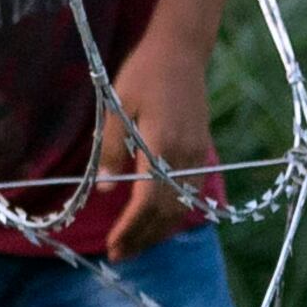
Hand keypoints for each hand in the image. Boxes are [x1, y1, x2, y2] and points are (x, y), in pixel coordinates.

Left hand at [94, 37, 218, 260]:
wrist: (181, 52)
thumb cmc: (143, 74)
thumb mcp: (117, 107)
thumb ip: (111, 149)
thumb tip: (104, 190)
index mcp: (162, 145)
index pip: (148, 202)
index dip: (131, 228)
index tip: (112, 246)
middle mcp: (186, 155)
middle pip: (167, 211)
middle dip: (143, 237)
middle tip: (119, 254)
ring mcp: (198, 154)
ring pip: (183, 206)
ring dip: (159, 230)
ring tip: (135, 244)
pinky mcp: (202, 150)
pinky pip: (191, 193)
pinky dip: (174, 213)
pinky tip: (158, 220)